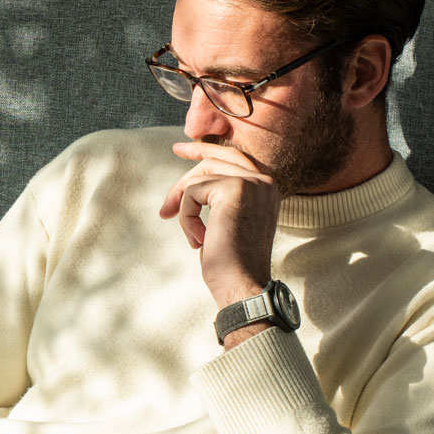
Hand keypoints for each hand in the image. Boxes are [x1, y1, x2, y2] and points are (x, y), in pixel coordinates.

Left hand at [159, 141, 280, 305]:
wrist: (242, 285)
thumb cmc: (232, 262)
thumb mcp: (228, 221)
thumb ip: (221, 196)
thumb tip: (189, 181)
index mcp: (267, 188)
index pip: (232, 156)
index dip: (203, 150)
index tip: (180, 148)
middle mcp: (264, 180)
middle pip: (212, 162)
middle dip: (183, 184)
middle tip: (165, 210)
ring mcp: (251, 182)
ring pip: (198, 179)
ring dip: (186, 210)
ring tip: (194, 238)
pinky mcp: (233, 189)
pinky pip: (192, 192)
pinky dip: (187, 218)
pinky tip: (199, 240)